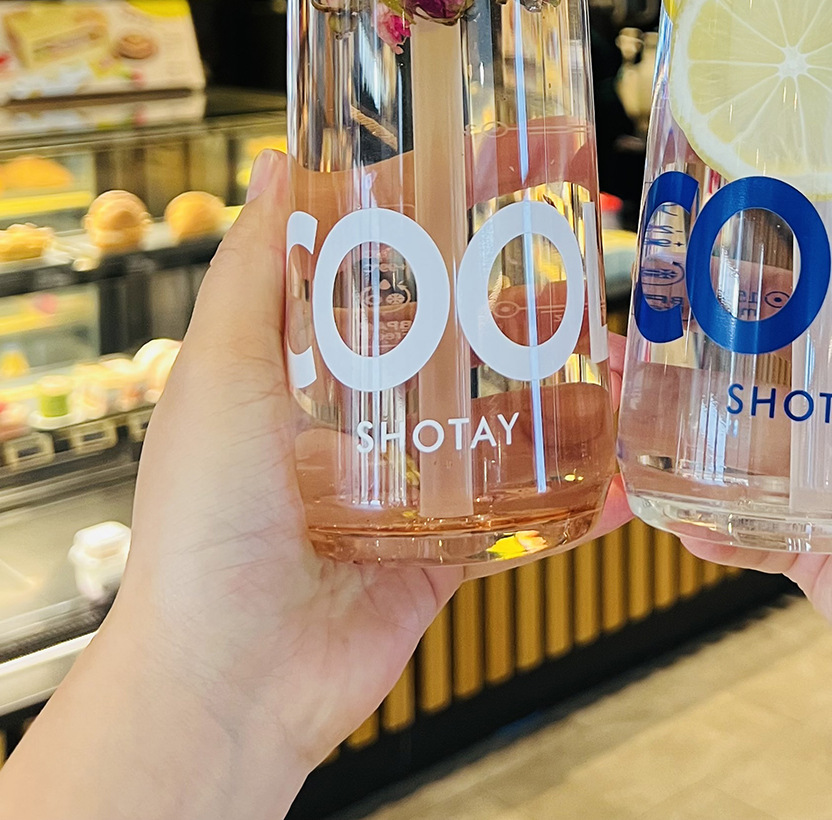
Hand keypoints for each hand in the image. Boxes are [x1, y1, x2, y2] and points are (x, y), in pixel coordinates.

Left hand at [0, 150, 627, 818]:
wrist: (226, 681)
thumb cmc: (203, 525)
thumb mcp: (218, 374)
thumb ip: (251, 269)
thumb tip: (279, 160)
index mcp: (318, 354)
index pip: (403, 247)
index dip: (467, 189)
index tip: (531, 149)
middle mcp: (373, 403)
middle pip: (472, 317)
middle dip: (538, 280)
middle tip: (598, 245)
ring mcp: (420, 471)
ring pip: (515, 405)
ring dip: (575, 378)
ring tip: (626, 358)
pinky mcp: (453, 541)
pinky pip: (529, 505)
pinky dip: (583, 490)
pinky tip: (627, 470)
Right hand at [680, 109, 831, 819]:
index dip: (803, 219)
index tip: (741, 180)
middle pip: (787, 338)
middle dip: (727, 310)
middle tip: (661, 273)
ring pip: (749, 424)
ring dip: (695, 404)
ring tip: (631, 370)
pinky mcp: (810, 543)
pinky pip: (737, 520)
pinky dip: (696, 508)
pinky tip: (649, 488)